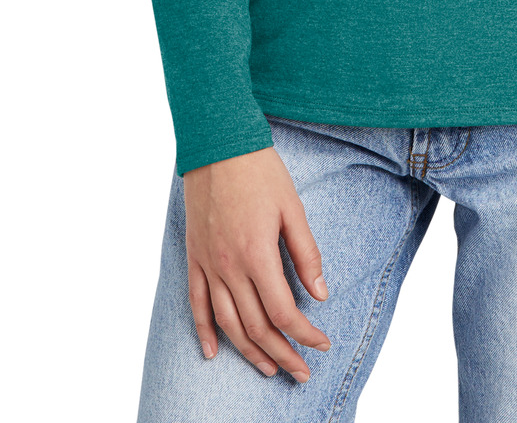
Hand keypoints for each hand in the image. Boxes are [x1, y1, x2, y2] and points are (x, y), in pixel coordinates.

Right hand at [183, 144, 331, 382]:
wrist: (218, 145)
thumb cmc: (259, 171)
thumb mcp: (292, 208)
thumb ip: (306, 254)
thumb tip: (321, 294)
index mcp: (257, 254)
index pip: (283, 311)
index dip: (304, 334)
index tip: (322, 344)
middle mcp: (229, 266)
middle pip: (256, 327)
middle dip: (283, 353)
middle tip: (302, 372)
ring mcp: (208, 264)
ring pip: (227, 323)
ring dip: (249, 352)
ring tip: (269, 368)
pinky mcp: (194, 258)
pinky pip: (196, 304)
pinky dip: (204, 331)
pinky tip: (213, 352)